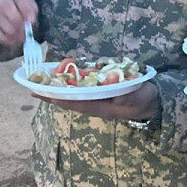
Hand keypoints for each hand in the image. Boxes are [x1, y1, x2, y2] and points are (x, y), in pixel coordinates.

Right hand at [0, 0, 37, 47]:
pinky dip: (3, 37)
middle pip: (3, 4)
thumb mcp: (28, 4)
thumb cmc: (18, 6)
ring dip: (10, 31)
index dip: (24, 7)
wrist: (1, 8)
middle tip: (25, 32)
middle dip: (16, 20)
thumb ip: (31, 11)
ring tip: (20, 38)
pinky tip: (11, 40)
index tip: (31, 20)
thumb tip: (30, 21)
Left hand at [38, 82, 160, 120]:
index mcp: (104, 107)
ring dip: (57, 90)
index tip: (47, 95)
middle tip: (33, 89)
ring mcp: (97, 99)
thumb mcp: (141, 98)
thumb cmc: (145, 99)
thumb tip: (116, 98)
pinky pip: (80, 90)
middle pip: (70, 101)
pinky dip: (68, 85)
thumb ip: (129, 97)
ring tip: (40, 84)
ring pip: (73, 96)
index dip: (62, 99)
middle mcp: (97, 105)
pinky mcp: (99, 93)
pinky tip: (59, 79)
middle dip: (52, 95)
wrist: (152, 101)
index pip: (79, 104)